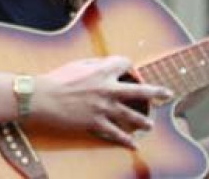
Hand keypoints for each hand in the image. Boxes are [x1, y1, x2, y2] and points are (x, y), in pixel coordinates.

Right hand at [32, 56, 172, 147]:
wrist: (41, 97)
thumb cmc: (56, 79)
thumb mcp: (76, 65)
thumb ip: (94, 64)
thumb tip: (105, 66)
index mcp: (102, 71)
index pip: (125, 63)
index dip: (128, 65)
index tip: (129, 70)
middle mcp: (108, 89)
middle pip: (140, 90)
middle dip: (156, 92)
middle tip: (167, 94)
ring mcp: (104, 107)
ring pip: (132, 115)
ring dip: (143, 121)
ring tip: (149, 124)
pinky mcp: (97, 122)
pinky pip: (116, 133)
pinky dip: (125, 141)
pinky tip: (133, 145)